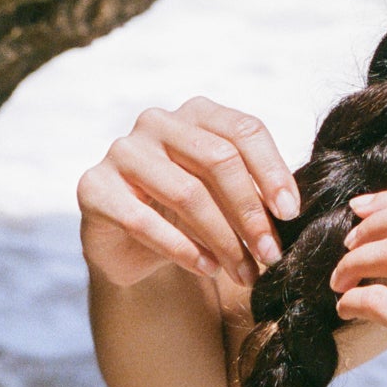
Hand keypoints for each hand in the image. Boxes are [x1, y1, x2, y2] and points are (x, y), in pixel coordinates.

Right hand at [76, 98, 300, 290]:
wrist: (132, 246)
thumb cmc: (191, 215)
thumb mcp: (227, 197)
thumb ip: (256, 191)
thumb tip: (292, 210)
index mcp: (196, 113)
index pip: (243, 129)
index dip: (272, 171)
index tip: (291, 214)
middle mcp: (157, 122)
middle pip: (218, 159)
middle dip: (251, 212)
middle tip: (271, 254)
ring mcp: (122, 151)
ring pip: (186, 193)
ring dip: (224, 240)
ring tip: (246, 273)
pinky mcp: (94, 187)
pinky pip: (144, 221)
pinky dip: (184, 250)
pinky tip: (209, 270)